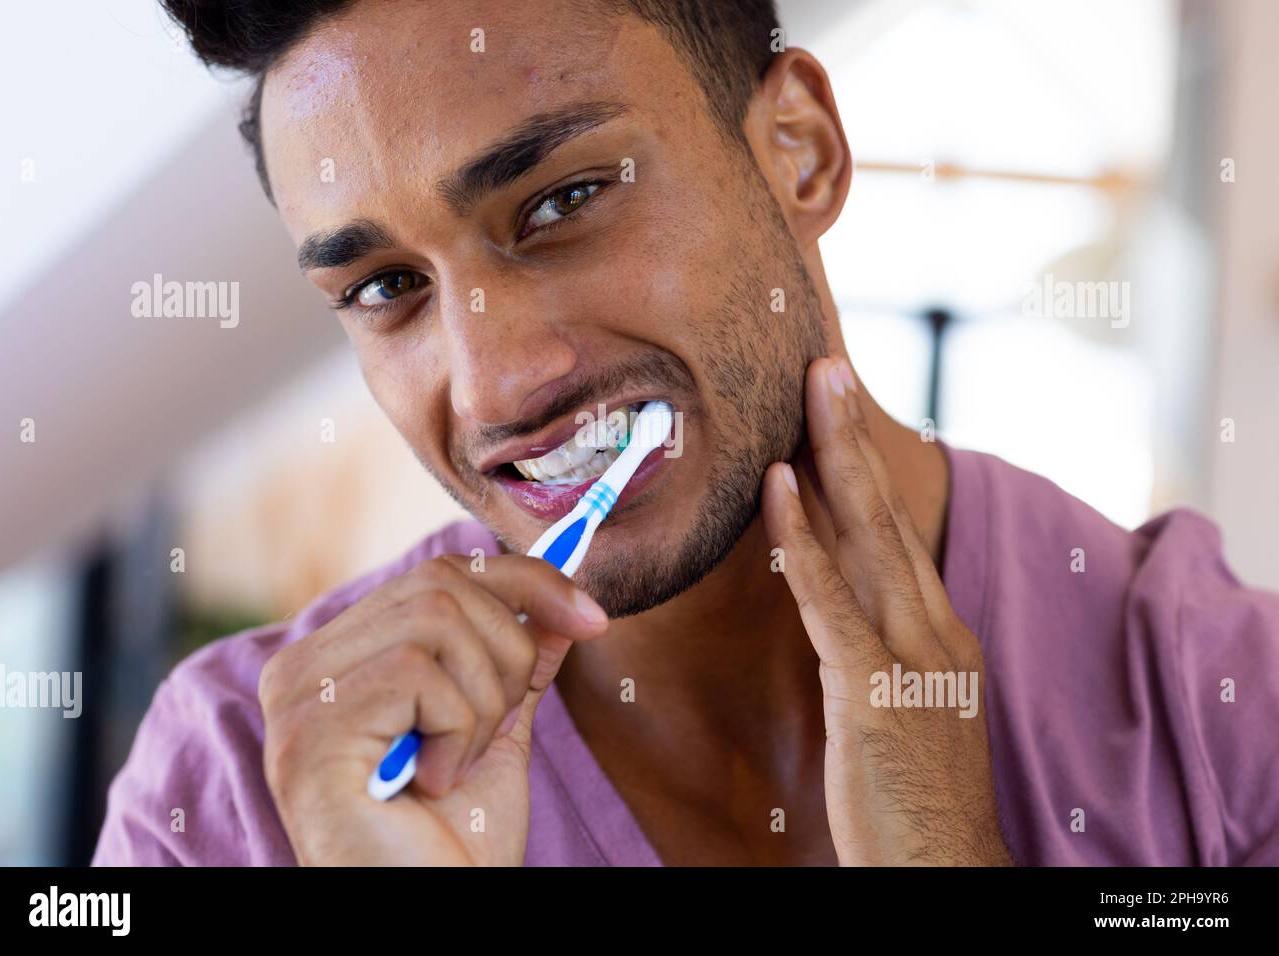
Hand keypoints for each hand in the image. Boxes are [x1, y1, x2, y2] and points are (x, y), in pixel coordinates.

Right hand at [258, 553, 607, 865]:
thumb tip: (560, 602)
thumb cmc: (452, 843)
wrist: (432, 913)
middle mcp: (301, 668)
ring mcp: (298, 697)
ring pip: (436, 620)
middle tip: (496, 731)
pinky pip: (417, 673)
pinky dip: (457, 730)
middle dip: (506, 654)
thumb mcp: (497, 734)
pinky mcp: (310, 730)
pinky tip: (433, 781)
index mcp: (339, 661)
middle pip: (440, 585)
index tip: (590, 617)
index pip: (437, 574)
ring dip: (482, 700)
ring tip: (458, 762)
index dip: (523, 583)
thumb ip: (516, 665)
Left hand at [762, 357, 1012, 865]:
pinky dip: (805, 538)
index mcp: (941, 633)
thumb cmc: (916, 801)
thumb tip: (829, 604)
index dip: (863, 469)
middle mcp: (935, 629)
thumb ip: (873, 651)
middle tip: (827, 365)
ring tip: (815, 388)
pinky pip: (831, 599)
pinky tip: (781, 487)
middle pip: (887, 513)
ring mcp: (911, 655)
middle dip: (854, 435)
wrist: (947, 869)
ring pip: (868, 534)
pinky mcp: (877, 689)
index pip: (894, 533)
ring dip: (836, 455)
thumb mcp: (905, 709)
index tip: (837, 413)